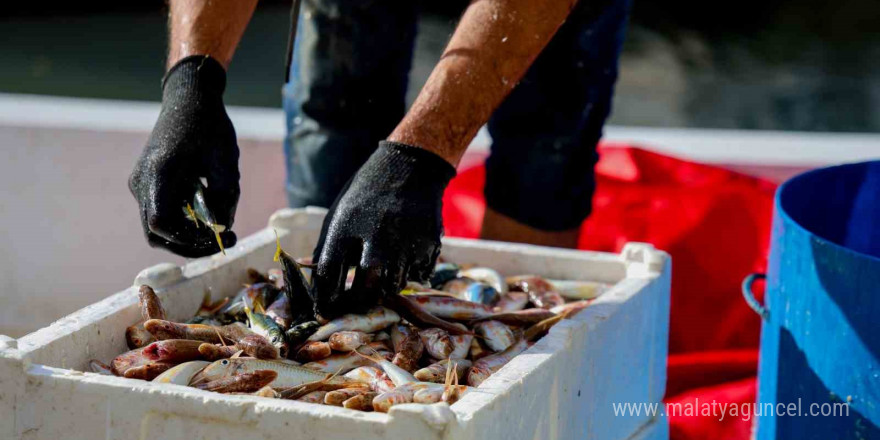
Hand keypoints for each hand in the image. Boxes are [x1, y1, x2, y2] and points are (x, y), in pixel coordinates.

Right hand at [129, 55, 239, 257]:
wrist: (189, 99)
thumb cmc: (209, 126)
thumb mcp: (225, 162)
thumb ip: (225, 198)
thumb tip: (223, 229)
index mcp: (158, 173)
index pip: (161, 224)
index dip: (189, 239)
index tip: (218, 239)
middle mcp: (142, 182)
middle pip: (157, 233)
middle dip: (190, 244)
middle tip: (225, 242)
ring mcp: (141, 184)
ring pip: (158, 227)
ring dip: (188, 235)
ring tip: (221, 230)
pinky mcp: (148, 184)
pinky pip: (163, 213)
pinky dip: (184, 222)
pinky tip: (209, 214)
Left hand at [310, 142, 455, 317]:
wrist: (411, 167)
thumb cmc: (368, 192)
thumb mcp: (341, 212)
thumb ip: (328, 245)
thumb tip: (314, 280)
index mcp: (345, 226)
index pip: (328, 274)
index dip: (324, 298)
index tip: (325, 308)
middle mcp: (376, 236)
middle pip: (365, 288)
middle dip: (358, 301)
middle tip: (356, 301)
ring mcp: (405, 242)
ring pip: (393, 285)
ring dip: (385, 286)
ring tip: (381, 274)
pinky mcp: (427, 244)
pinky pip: (416, 274)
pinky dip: (408, 272)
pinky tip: (404, 258)